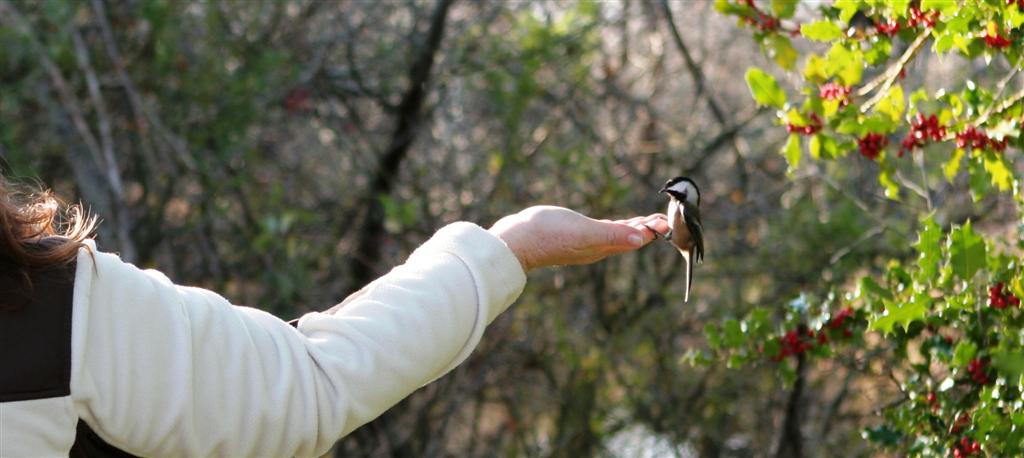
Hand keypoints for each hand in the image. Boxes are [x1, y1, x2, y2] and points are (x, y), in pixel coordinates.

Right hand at [488, 206, 668, 271]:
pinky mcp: (570, 236)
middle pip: (627, 238)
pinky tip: (610, 224)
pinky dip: (612, 226)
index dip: (652, 230)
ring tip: (645, 221)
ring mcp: (582, 243)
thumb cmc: (548, 235)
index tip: (667, 220)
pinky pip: (599, 232)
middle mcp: (595, 248)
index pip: (634, 239)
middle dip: (645, 229)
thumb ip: (613, 235)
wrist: (515, 240)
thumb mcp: (585, 233)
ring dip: (631, 228)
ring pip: (614, 236)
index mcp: (601, 247)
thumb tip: (642, 240)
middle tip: (663, 219)